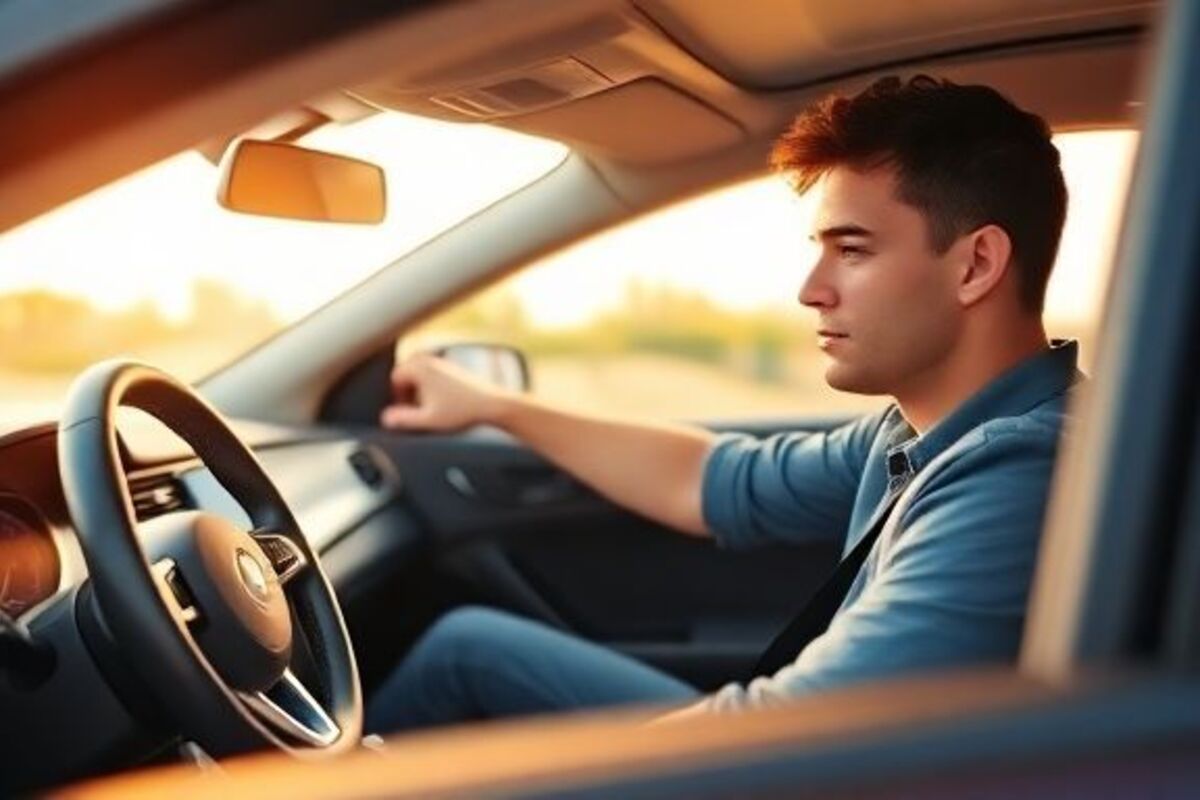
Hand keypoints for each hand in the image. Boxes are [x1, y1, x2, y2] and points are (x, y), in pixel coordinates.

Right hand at [380, 352, 508, 432]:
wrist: (492, 404)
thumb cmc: (462, 411)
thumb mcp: (429, 420)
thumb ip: (403, 419)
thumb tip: (385, 418)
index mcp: (420, 366)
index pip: (394, 378)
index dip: (397, 397)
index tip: (408, 411)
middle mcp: (430, 358)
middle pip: (405, 373)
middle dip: (406, 391)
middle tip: (417, 409)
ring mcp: (442, 360)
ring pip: (418, 373)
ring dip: (418, 389)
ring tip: (430, 407)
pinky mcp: (452, 367)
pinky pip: (431, 373)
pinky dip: (430, 386)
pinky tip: (443, 402)